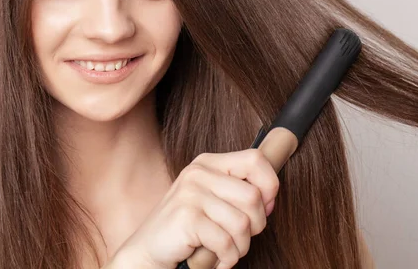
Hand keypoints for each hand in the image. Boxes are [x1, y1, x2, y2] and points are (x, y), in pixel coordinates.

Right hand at [106, 148, 279, 268]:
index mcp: (208, 163)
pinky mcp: (187, 218)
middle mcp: (199, 172)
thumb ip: (239, 193)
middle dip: (255, 226)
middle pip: (254, 197)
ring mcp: (191, 193)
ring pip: (243, 223)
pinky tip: (216, 259)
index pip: (255, 159)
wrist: (147, 249)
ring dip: (240, 247)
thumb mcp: (212, 200)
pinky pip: (227, 242)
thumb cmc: (186, 228)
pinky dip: (227, 259)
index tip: (264, 207)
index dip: (269, 185)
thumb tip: (270, 200)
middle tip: (238, 237)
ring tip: (225, 250)